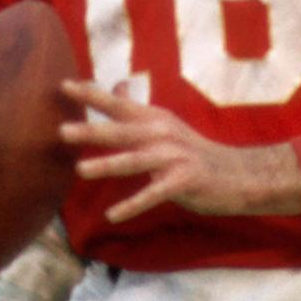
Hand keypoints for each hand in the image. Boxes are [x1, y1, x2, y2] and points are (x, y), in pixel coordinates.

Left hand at [59, 79, 300, 222]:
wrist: (238, 174)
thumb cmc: (194, 152)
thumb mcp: (166, 125)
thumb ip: (137, 111)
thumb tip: (115, 87)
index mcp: (155, 118)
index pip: (117, 104)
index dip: (91, 94)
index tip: (64, 86)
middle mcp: (162, 133)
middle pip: (121, 130)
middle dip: (92, 131)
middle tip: (62, 131)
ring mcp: (174, 157)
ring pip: (134, 161)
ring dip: (107, 165)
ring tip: (80, 170)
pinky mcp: (184, 181)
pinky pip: (153, 194)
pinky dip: (133, 204)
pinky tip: (113, 215)